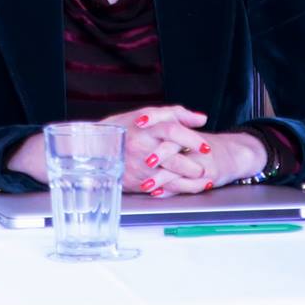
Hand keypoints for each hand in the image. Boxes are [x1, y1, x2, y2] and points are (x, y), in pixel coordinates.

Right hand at [91, 105, 213, 194]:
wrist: (99, 146)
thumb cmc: (128, 127)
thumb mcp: (151, 114)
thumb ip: (178, 114)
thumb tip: (202, 119)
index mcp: (147, 127)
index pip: (173, 131)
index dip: (192, 139)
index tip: (205, 147)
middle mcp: (142, 146)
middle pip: (172, 157)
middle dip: (191, 166)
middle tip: (202, 169)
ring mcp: (137, 165)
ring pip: (166, 176)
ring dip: (185, 181)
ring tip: (197, 181)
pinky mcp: (134, 180)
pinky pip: (156, 187)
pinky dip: (170, 189)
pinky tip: (180, 187)